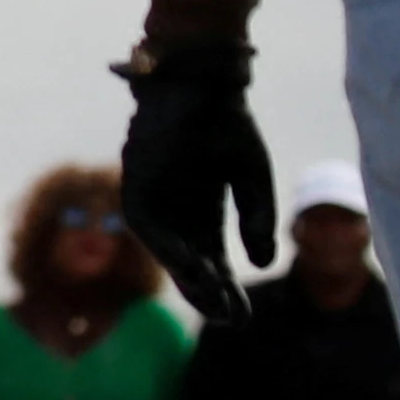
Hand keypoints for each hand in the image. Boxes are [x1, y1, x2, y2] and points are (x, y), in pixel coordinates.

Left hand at [118, 37, 274, 319]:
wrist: (200, 81)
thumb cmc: (226, 123)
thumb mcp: (252, 175)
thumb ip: (257, 216)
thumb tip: (263, 264)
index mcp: (202, 213)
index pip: (212, 263)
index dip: (227, 291)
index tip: (244, 316)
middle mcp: (176, 213)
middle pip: (189, 265)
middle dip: (207, 293)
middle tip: (229, 319)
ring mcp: (154, 199)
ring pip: (167, 250)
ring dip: (188, 276)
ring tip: (213, 300)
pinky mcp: (135, 183)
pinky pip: (147, 223)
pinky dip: (168, 246)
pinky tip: (192, 265)